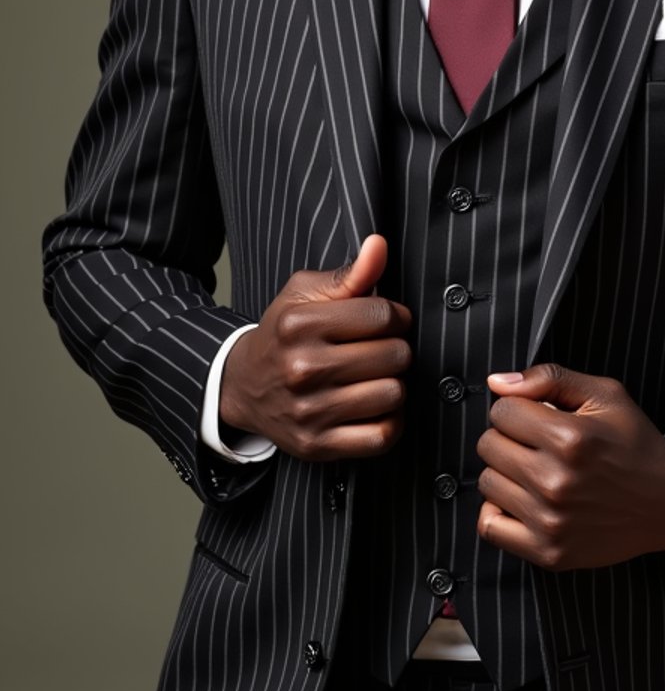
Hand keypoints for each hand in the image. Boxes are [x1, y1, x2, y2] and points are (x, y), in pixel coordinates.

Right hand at [219, 235, 411, 459]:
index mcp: (299, 325)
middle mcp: (302, 369)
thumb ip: (349, 273)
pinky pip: (381, 436)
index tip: (387, 321)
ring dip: (393, 384)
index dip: (395, 316)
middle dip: (396, 349)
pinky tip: (374, 406)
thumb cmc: (283, 334)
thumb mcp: (305, 294)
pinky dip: (389, 422)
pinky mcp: (317, 445)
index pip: (382, 315)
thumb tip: (380, 245)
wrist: (243, 385)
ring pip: (392, 394)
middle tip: (380, 350)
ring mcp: (309, 411)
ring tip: (375, 377)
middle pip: (394, 355)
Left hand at [476, 364, 664, 569]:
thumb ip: (550, 378)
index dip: (517, 407)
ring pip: (487, 482)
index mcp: (571, 438)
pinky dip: (498, 510)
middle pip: (488, 445)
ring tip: (535, 469)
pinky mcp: (549, 552)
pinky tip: (523, 498)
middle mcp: (557, 481)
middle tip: (536, 442)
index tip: (536, 415)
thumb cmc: (634, 442)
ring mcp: (551, 521)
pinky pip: (490, 526)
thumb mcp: (604, 395)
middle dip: (508, 436)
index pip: (502, 411)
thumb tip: (497, 383)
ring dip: (505, 471)